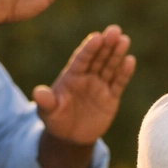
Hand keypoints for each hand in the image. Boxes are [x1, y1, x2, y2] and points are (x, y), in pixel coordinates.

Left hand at [34, 26, 136, 144]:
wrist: (70, 136)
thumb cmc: (55, 120)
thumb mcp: (47, 112)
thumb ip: (46, 101)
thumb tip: (37, 93)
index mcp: (71, 76)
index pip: (81, 59)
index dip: (89, 48)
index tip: (97, 36)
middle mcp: (87, 77)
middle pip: (98, 58)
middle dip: (106, 44)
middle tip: (115, 30)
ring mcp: (100, 86)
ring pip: (110, 67)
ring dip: (117, 54)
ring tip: (124, 40)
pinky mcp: (111, 97)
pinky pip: (118, 83)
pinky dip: (124, 73)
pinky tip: (130, 61)